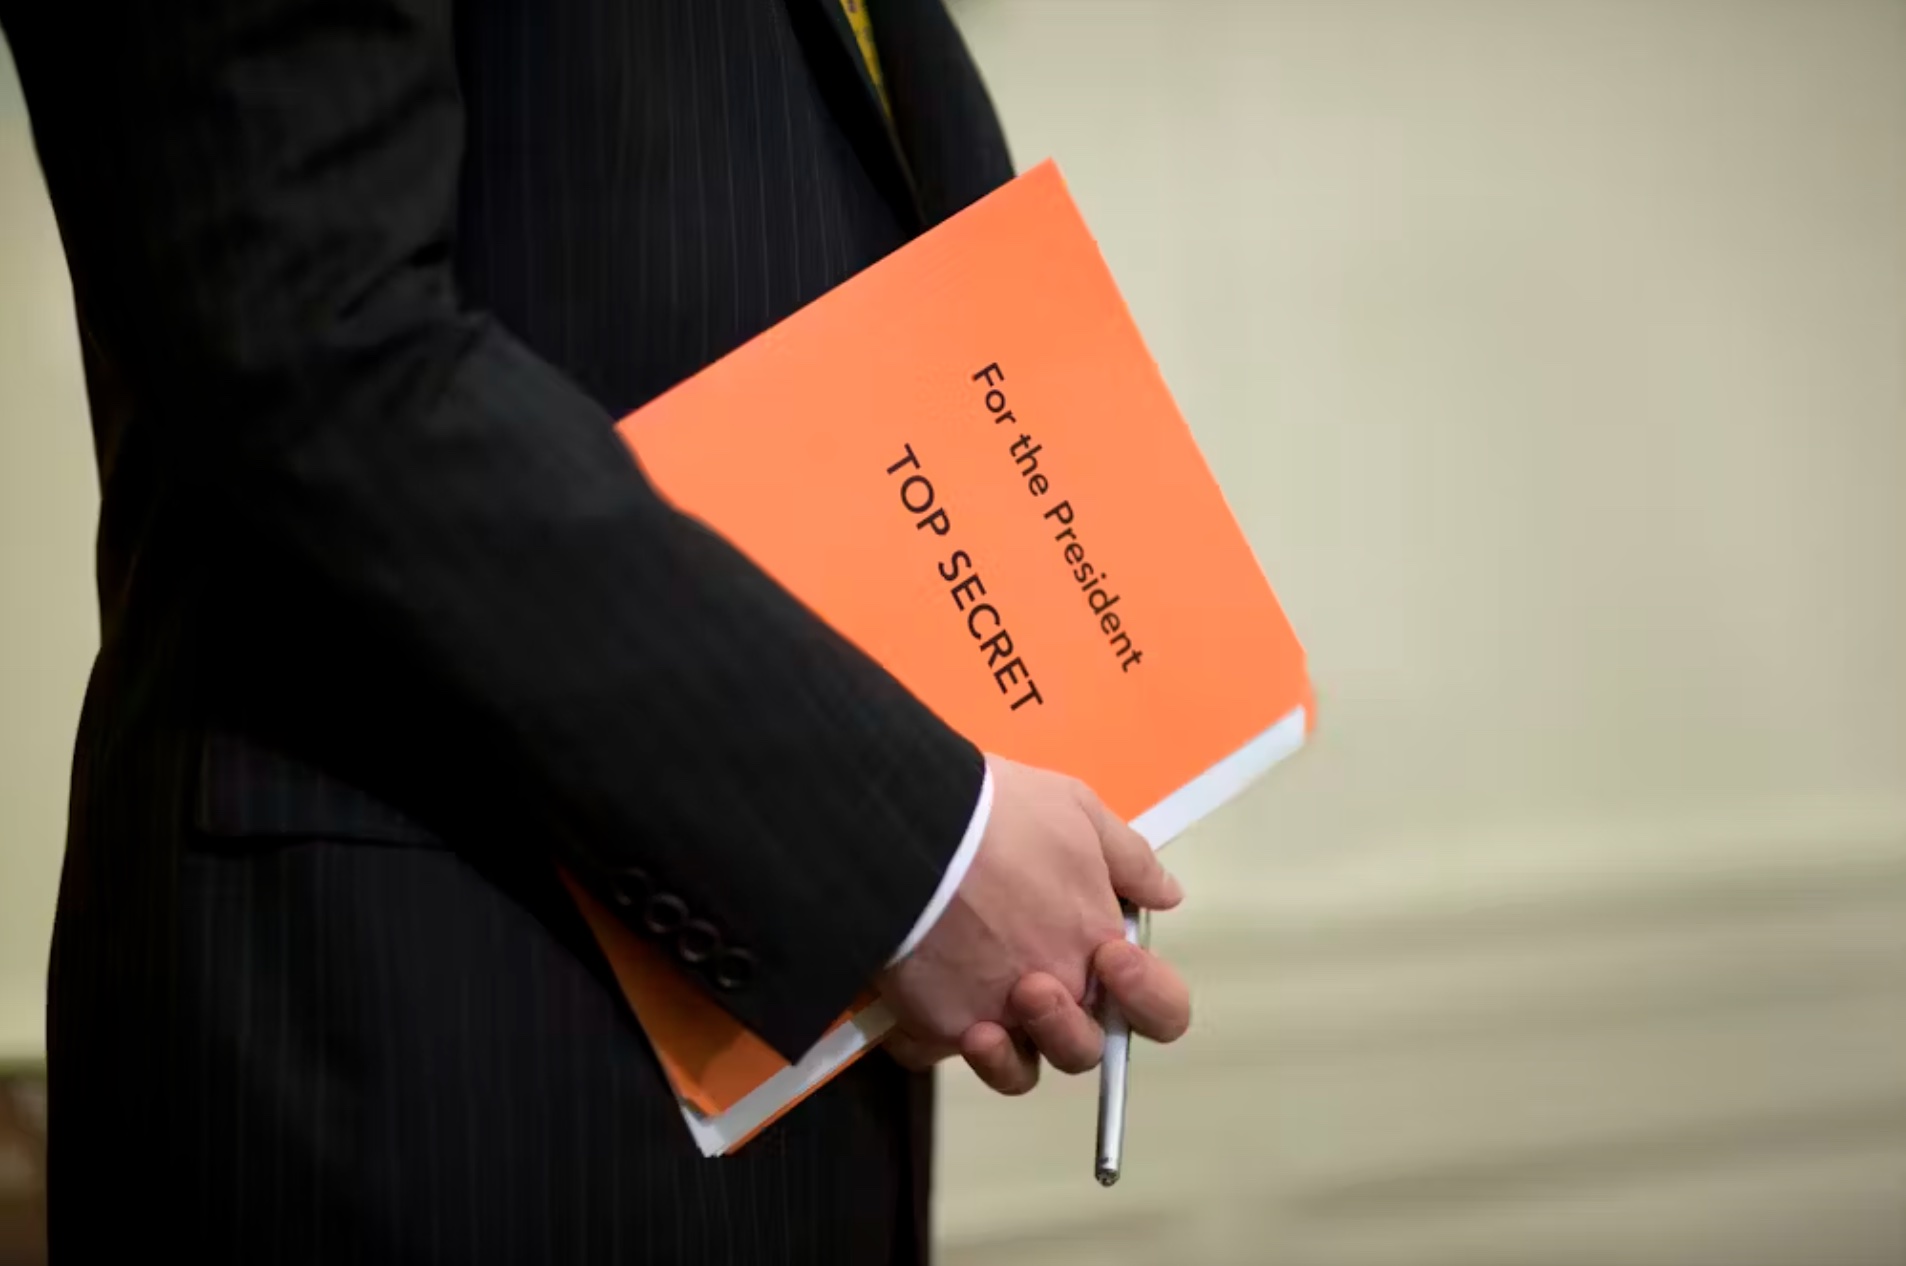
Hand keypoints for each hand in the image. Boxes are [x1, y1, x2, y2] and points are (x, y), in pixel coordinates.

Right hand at [876, 754, 1184, 1085]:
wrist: (908, 830)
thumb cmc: (996, 814)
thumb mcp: (1079, 811)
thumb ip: (1128, 862)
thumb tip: (1163, 895)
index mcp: (1096, 953)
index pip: (1159, 1014)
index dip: (1145, 996)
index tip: (1113, 953)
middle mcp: (1051, 999)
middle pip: (1080, 1051)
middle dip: (1065, 1020)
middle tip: (1032, 975)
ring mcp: (990, 1019)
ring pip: (1013, 1071)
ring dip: (1006, 1049)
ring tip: (978, 996)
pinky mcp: (930, 1024)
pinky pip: (931, 1049)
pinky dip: (927, 1030)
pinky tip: (923, 983)